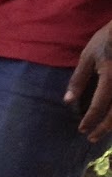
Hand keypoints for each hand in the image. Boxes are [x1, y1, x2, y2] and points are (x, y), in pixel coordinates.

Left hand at [65, 21, 111, 141]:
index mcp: (110, 76)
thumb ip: (79, 79)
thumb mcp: (89, 55)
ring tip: (103, 132)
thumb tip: (68, 101)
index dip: (90, 120)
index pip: (99, 105)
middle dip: (103, 128)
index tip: (81, 130)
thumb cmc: (108, 38)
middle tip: (92, 139)